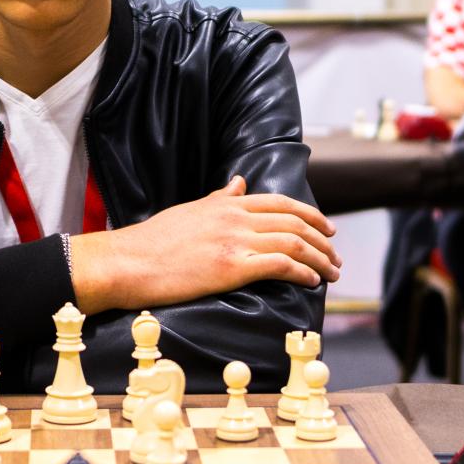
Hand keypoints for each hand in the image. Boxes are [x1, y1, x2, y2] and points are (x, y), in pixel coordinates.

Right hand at [70, 175, 340, 314]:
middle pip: (294, 223)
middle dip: (322, 241)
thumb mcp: (189, 211)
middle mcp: (234, 218)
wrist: (127, 261)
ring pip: (294, 243)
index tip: (327, 229)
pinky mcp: (231, 268)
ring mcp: (234, 241)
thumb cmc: (151, 241)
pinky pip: (280, 265)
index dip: (310, 214)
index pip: (280, 203)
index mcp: (225, 205)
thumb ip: (219, 198)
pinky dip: (302, 272)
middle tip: (336, 257)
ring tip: (332, 274)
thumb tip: (238, 182)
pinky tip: (312, 281)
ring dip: (320, 259)